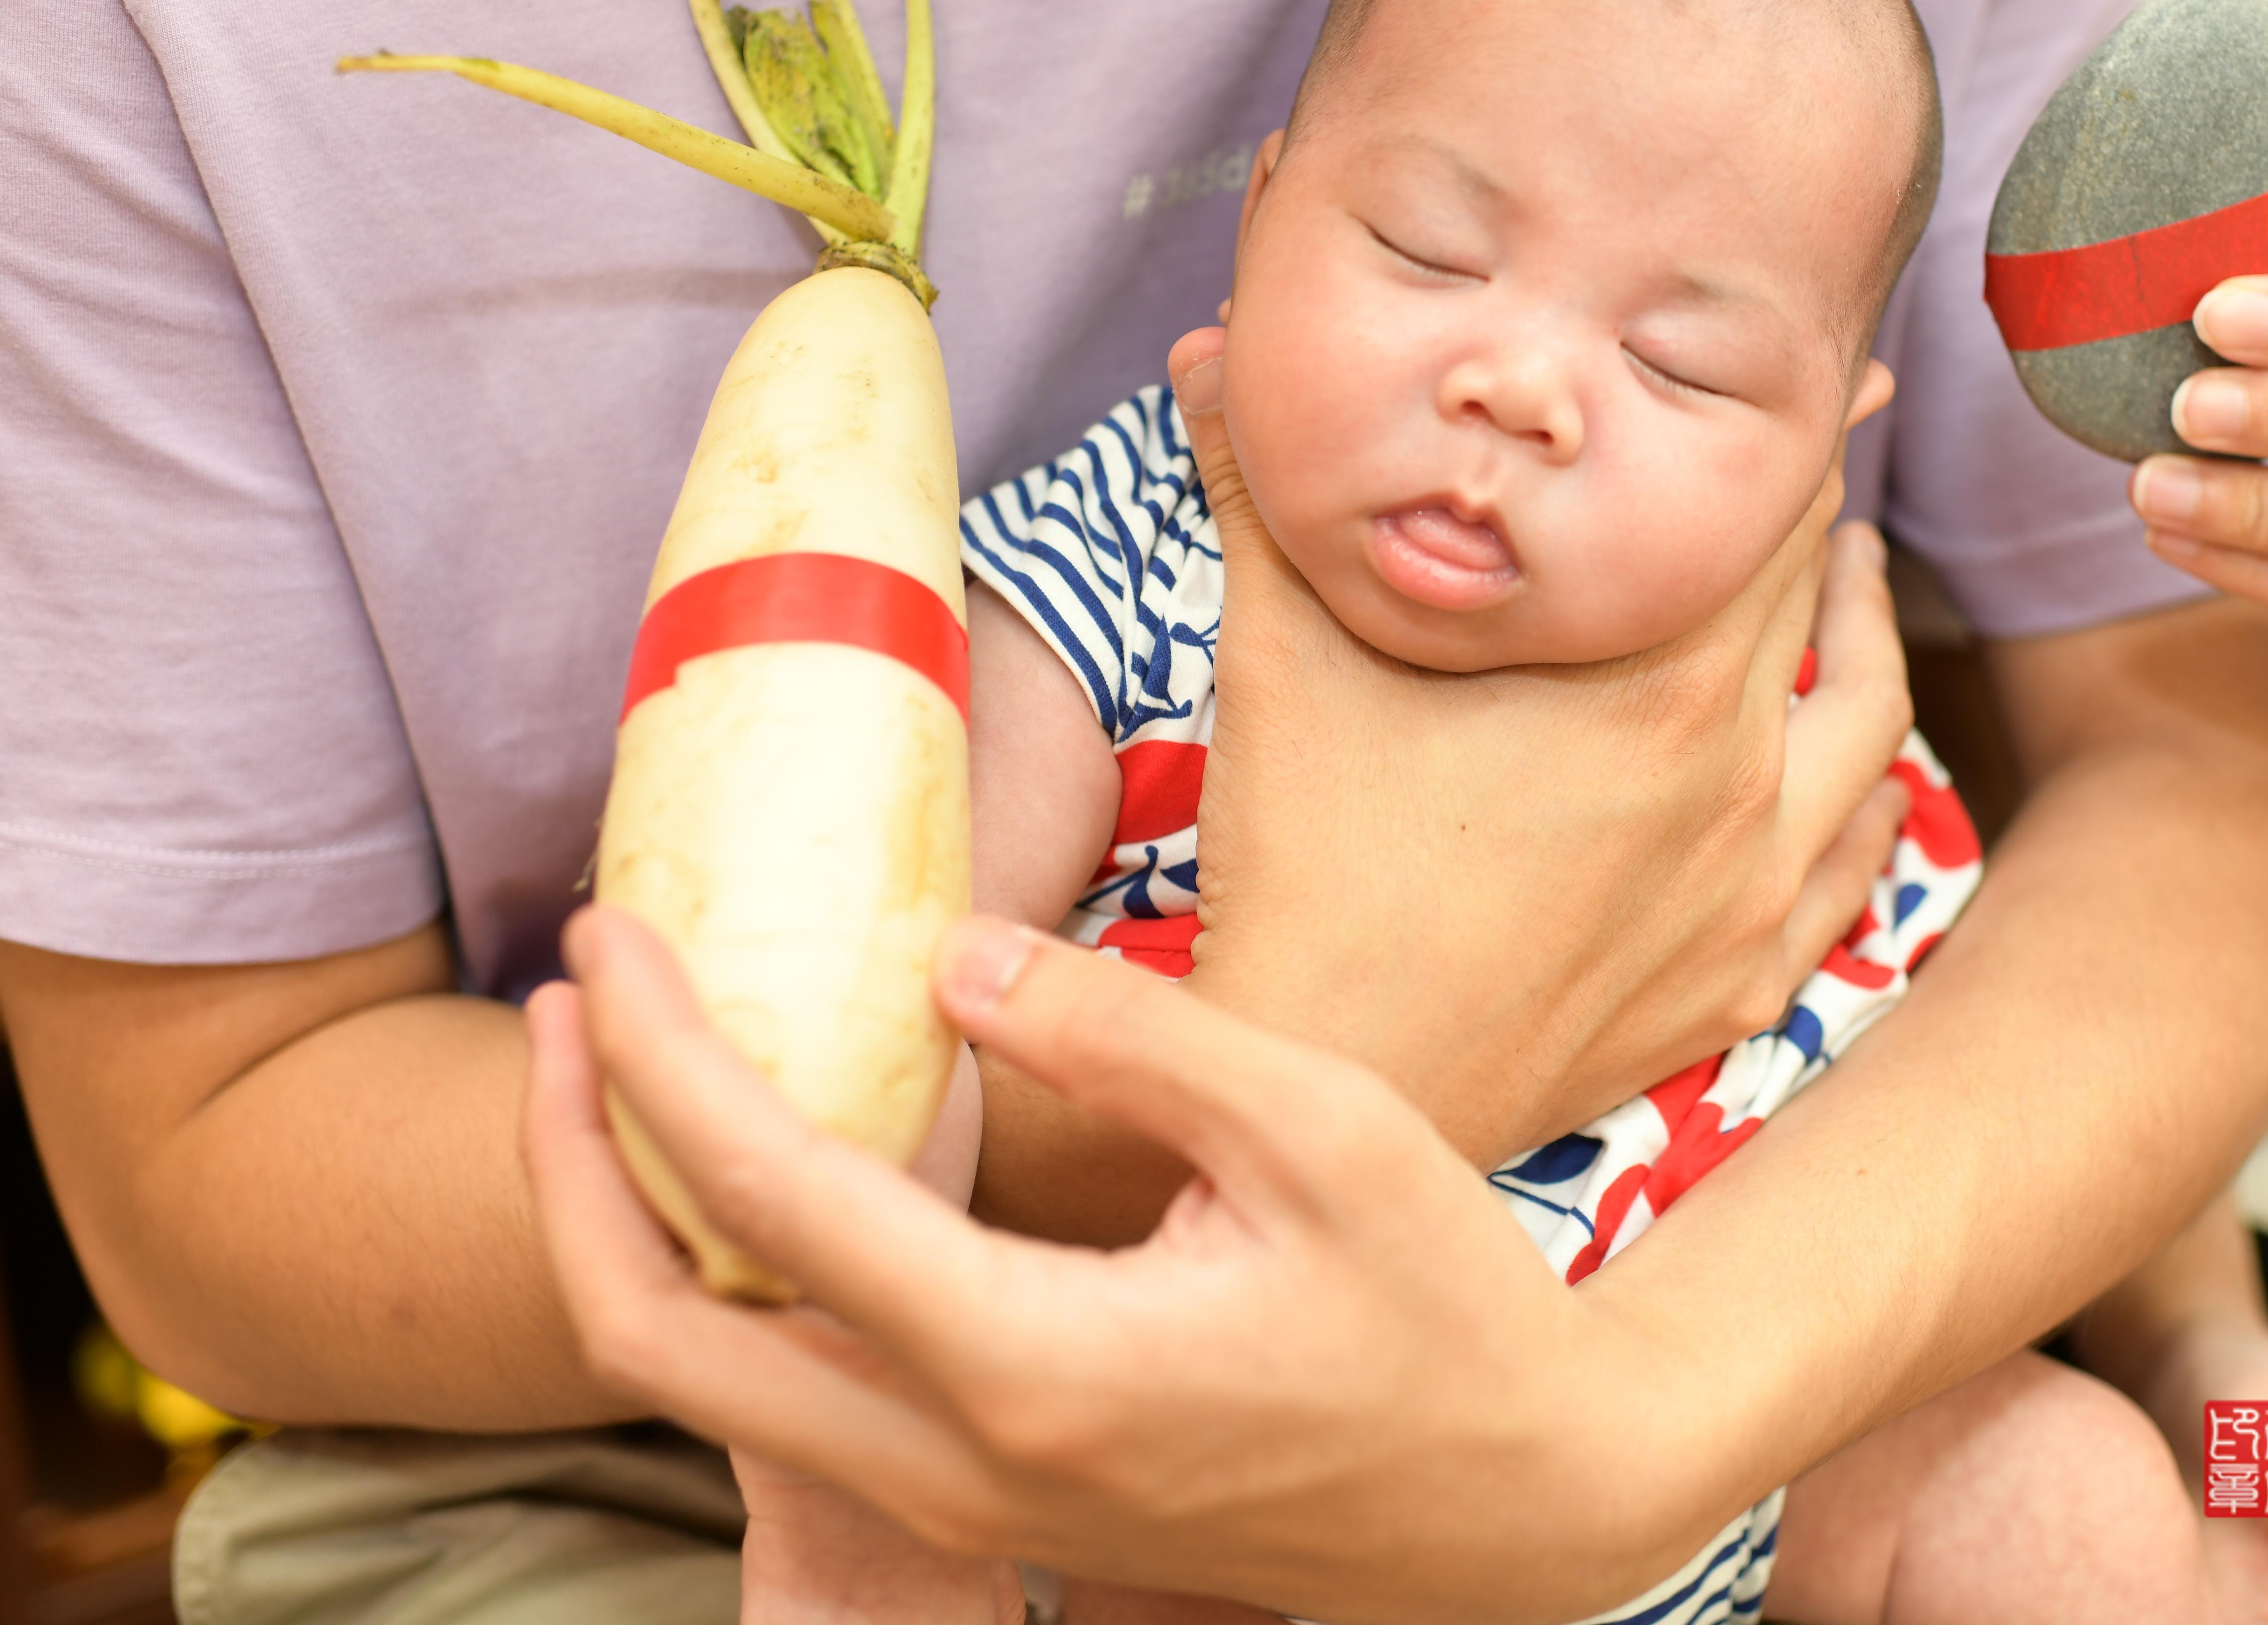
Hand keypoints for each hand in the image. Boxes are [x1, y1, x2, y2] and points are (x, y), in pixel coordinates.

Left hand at [524, 906, 1719, 1622]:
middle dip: (573, 1160)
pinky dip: (730, 1277)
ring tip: (628, 1061)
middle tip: (575, 994)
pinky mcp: (998, 1503)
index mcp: (1038, 1368)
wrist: (1525, 1501)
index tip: (613, 929)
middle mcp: (968, 1463)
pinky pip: (795, 1399)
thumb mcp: (1323, 1131)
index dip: (664, 1052)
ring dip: (632, 1225)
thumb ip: (1125, 1035)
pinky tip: (764, 1155)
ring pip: (711, 1386)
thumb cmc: (1448, 1306)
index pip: (772, 1200)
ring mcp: (973, 1507)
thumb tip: (946, 961)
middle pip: (663, 1338)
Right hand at [1168, 328, 1913, 1161]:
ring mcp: (1750, 894)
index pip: (1763, 518)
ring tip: (1859, 582)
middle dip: (1827, 515)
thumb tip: (1207, 347)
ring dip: (1870, 643)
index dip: (1800, 431)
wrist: (1327, 1077)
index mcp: (1657, 685)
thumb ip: (1262, 492)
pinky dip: (1867, 807)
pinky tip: (1863, 778)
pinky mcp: (1736, 986)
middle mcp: (1736, 781)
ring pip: (1869, 736)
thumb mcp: (1278, 657)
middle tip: (1843, 437)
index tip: (1831, 373)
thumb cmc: (1307, 868)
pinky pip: (1846, 877)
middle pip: (1823, 608)